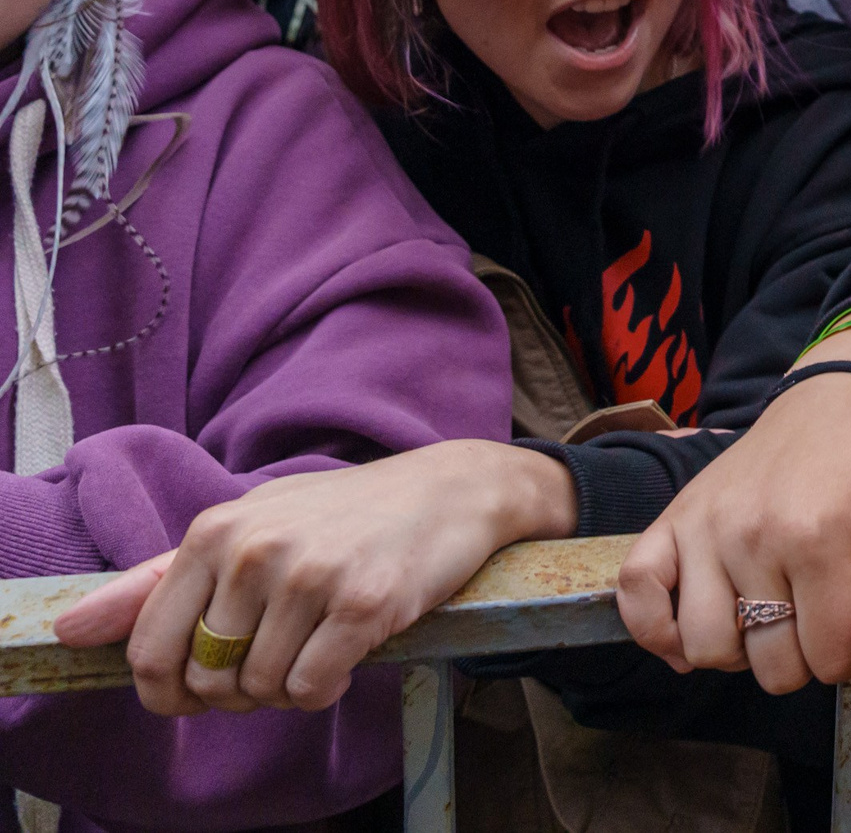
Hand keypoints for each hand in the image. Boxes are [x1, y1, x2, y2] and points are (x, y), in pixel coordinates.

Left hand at [55, 441, 573, 715]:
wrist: (451, 489)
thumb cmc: (342, 515)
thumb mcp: (248, 526)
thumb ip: (158, 579)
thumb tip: (68, 629)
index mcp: (213, 532)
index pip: (150, 649)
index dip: (170, 691)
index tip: (203, 690)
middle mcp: (253, 551)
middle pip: (208, 679)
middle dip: (238, 692)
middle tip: (278, 661)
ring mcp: (309, 576)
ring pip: (260, 689)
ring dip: (287, 689)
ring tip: (318, 647)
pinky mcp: (362, 602)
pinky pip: (311, 689)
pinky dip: (325, 689)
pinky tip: (347, 653)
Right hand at [617, 325, 850, 693]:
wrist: (831, 399)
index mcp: (819, 537)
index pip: (828, 656)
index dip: (850, 655)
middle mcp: (752, 535)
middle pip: (769, 664)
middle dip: (802, 658)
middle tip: (816, 616)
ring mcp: (704, 526)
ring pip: (706, 647)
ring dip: (740, 651)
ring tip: (768, 615)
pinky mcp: (673, 519)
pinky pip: (637, 594)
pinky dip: (658, 629)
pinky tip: (695, 630)